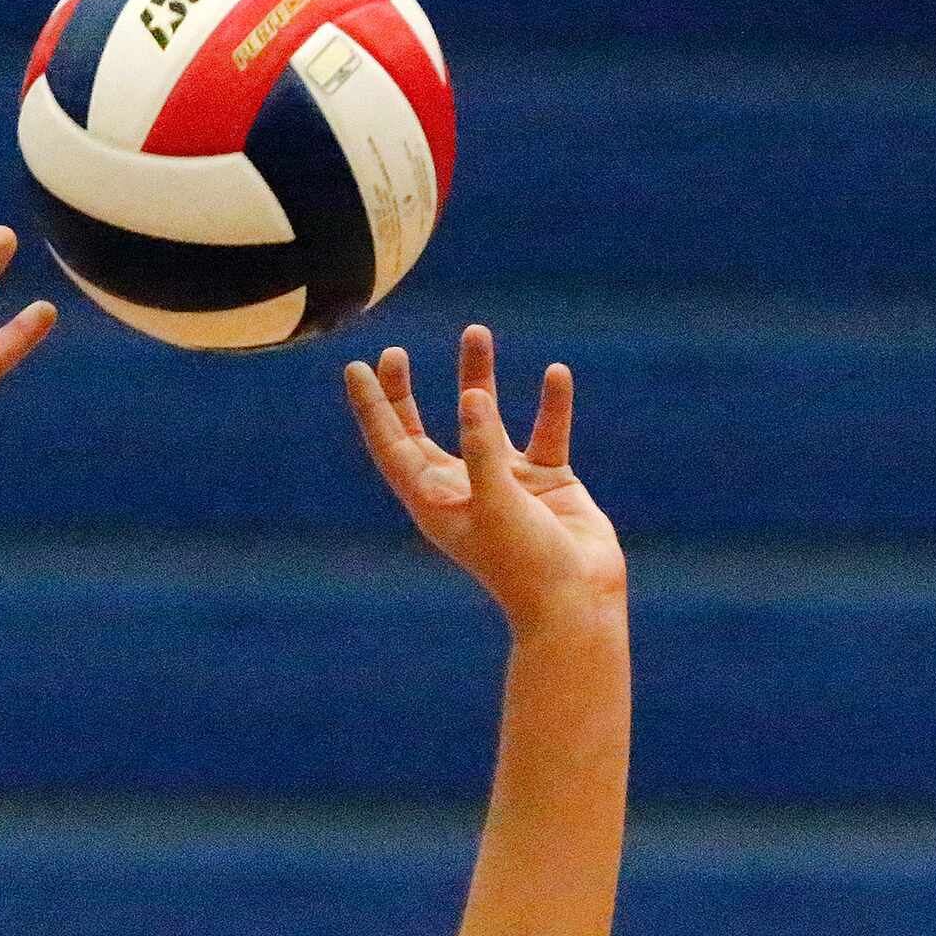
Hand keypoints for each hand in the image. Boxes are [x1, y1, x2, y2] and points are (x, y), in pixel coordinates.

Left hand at [345, 325, 625, 632]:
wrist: (578, 601)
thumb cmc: (525, 565)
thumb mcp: (497, 504)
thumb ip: (482, 448)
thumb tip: (474, 396)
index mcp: (433, 502)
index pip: (391, 446)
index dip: (372, 408)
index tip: (356, 367)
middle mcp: (462, 488)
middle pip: (422, 431)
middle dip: (406, 394)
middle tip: (394, 353)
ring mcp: (504, 484)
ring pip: (486, 419)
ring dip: (479, 378)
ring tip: (476, 333)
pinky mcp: (546, 482)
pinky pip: (545, 431)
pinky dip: (550, 403)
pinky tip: (555, 372)